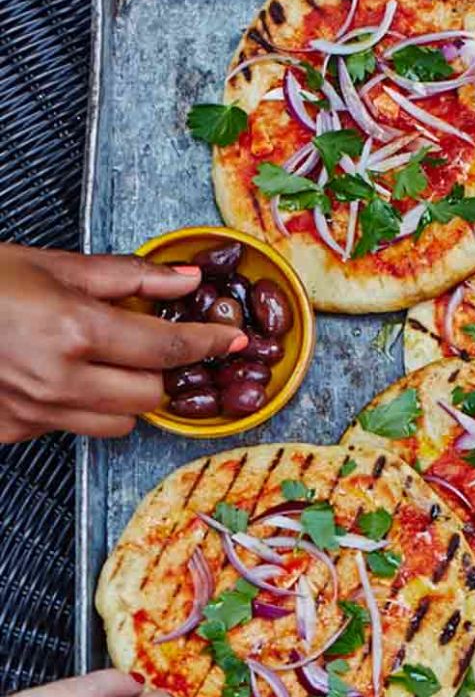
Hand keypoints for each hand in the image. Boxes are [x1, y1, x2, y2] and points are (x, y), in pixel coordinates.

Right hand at [0, 244, 247, 442]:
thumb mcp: (50, 264)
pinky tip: (59, 380)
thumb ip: (128, 277)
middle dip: (158, 373)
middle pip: (151, 398)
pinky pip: (71, 431)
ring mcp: (35, 412)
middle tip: (145, 345)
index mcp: (75, 330)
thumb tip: (186, 280)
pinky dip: (80, 410)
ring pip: (118, 425)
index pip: (169, 349)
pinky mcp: (13, 432)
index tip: (231, 340)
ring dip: (124, 399)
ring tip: (99, 365)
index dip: (208, 344)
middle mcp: (60, 380)